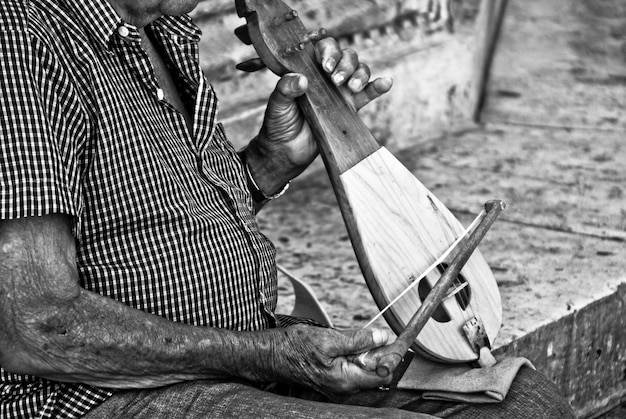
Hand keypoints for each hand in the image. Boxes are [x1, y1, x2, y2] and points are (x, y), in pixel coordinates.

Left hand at [245, 38, 392, 194]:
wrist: (286, 152)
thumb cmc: (278, 125)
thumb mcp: (276, 105)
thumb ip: (285, 90)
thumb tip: (301, 80)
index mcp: (308, 70)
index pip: (324, 49)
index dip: (329, 51)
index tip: (325, 66)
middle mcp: (326, 78)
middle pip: (346, 57)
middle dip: (345, 64)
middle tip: (335, 80)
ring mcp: (339, 92)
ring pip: (359, 71)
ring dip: (360, 74)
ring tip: (352, 88)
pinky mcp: (349, 109)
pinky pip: (367, 95)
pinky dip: (378, 87)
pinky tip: (386, 82)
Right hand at [269, 325, 395, 397]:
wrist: (272, 354)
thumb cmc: (295, 347)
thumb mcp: (329, 338)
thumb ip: (358, 339)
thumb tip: (383, 336)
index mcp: (345, 381)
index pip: (383, 373)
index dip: (392, 355)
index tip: (397, 339)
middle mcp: (344, 389)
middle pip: (376, 372)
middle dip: (378, 353)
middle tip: (373, 335)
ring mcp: (338, 387)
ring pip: (364, 370)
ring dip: (365, 353)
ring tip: (349, 340)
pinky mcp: (333, 381)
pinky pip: (353, 369)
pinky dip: (355, 356)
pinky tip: (343, 346)